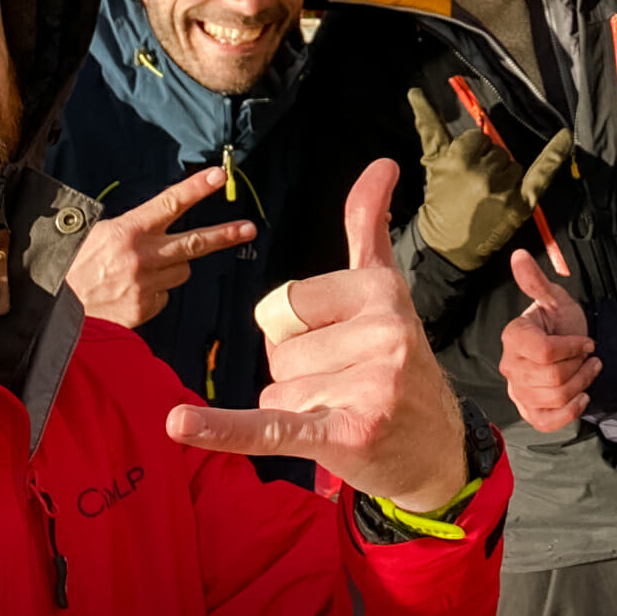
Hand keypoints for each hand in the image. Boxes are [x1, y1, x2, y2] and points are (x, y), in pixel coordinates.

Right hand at [65, 168, 253, 327]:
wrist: (55, 310)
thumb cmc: (72, 268)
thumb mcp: (96, 235)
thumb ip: (129, 228)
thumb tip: (152, 222)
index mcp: (128, 230)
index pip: (169, 203)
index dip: (197, 188)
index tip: (219, 175)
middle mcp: (142, 256)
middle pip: (195, 242)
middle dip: (225, 234)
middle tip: (248, 228)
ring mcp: (146, 284)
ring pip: (181, 270)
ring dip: (171, 268)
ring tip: (141, 271)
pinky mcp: (146, 307)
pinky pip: (165, 295)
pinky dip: (155, 293)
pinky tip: (131, 292)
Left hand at [168, 159, 467, 512]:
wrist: (436, 452)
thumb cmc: (401, 367)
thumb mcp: (387, 293)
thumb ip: (369, 229)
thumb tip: (380, 163)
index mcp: (382, 291)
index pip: (286, 304)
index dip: (299, 332)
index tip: (343, 345)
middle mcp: (384, 333)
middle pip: (277, 349)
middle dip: (296, 373)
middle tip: (344, 384)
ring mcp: (370, 386)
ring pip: (274, 392)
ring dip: (296, 410)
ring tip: (344, 412)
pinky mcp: (346, 435)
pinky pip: (270, 427)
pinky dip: (221, 430)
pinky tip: (180, 423)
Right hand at [410, 87, 571, 272]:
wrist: (448, 247)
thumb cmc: (439, 203)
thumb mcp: (432, 164)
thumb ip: (428, 125)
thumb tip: (416, 92)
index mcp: (458, 160)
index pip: (477, 138)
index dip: (472, 152)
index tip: (464, 171)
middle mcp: (482, 173)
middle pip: (497, 149)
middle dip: (488, 163)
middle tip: (474, 187)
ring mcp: (503, 189)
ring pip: (514, 163)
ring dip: (505, 175)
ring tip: (488, 196)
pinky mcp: (521, 205)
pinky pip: (542, 173)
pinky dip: (556, 154)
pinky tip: (566, 136)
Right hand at [499, 249, 597, 432]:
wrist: (568, 346)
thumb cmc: (561, 321)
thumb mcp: (555, 299)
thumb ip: (536, 281)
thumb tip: (518, 255)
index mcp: (513, 337)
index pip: (545, 353)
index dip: (573, 349)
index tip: (586, 342)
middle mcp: (510, 366)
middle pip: (554, 378)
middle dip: (580, 367)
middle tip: (588, 357)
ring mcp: (517, 391)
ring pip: (556, 398)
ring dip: (581, 385)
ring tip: (588, 372)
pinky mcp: (528, 411)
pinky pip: (548, 421)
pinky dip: (570, 411)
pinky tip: (580, 397)